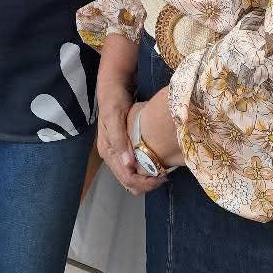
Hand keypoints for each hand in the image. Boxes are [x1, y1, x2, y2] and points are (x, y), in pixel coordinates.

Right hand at [97, 79, 164, 195]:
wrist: (113, 88)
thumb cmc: (114, 102)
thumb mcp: (115, 118)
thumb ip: (120, 140)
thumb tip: (129, 164)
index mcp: (107, 151)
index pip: (125, 177)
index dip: (143, 182)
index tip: (160, 178)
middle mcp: (111, 155)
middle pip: (128, 181)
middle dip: (146, 183)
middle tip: (164, 177)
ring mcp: (118, 152)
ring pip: (131, 177)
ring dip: (146, 179)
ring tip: (162, 173)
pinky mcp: (124, 148)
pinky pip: (134, 167)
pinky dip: (144, 171)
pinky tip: (156, 165)